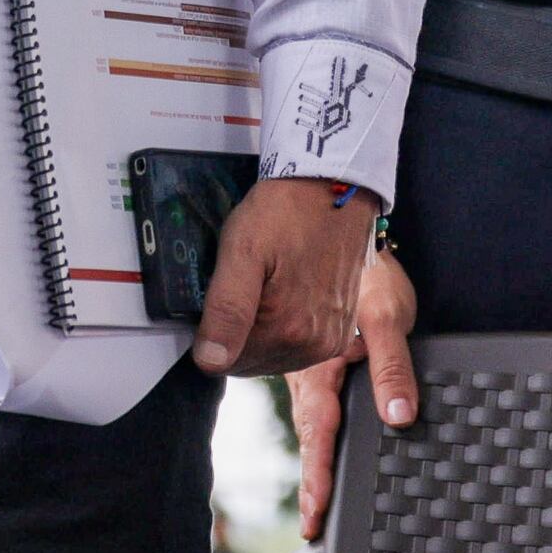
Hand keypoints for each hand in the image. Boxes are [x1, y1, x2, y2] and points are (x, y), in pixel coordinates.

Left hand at [189, 179, 376, 380]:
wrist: (332, 190)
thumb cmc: (285, 213)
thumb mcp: (241, 252)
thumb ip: (225, 310)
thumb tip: (210, 362)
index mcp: (286, 330)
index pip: (225, 362)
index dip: (213, 330)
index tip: (222, 294)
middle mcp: (314, 345)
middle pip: (251, 362)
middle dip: (239, 332)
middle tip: (246, 284)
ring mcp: (331, 340)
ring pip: (274, 356)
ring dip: (262, 330)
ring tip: (267, 285)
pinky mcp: (342, 331)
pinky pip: (300, 347)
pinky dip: (287, 327)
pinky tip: (286, 293)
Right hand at [292, 245, 419, 540]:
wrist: (338, 219)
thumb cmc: (363, 267)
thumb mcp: (385, 316)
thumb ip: (391, 365)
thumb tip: (399, 415)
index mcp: (318, 368)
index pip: (318, 436)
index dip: (317, 479)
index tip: (315, 519)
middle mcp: (311, 369)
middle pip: (312, 436)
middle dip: (314, 482)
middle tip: (314, 524)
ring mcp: (313, 361)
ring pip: (312, 419)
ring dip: (316, 458)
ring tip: (318, 499)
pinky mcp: (322, 351)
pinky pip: (318, 398)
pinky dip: (320, 428)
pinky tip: (328, 440)